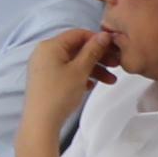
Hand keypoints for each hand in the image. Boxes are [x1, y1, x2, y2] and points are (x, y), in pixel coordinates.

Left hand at [17, 25, 117, 151]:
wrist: (41, 122)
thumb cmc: (59, 94)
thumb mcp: (80, 70)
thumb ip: (92, 51)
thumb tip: (103, 35)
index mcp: (50, 46)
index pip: (77, 34)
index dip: (97, 39)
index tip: (113, 48)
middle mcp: (44, 53)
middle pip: (76, 48)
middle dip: (98, 57)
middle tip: (116, 65)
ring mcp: (44, 67)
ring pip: (74, 62)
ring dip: (93, 69)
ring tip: (111, 81)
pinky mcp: (46, 80)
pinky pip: (67, 72)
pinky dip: (81, 76)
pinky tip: (93, 85)